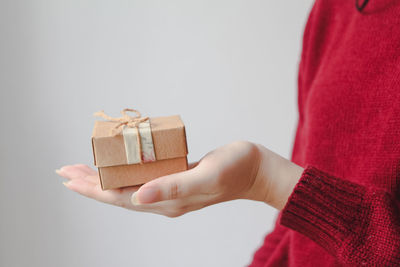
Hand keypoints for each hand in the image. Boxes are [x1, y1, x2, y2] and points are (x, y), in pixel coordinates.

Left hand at [57, 141, 303, 216]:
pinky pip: (144, 177)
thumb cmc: (236, 169)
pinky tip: (121, 164)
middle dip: (91, 183)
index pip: (120, 198)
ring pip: (128, 185)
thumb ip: (172, 187)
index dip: (93, 188)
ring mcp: (170, 190)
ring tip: (85, 168)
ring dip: (105, 177)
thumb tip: (136, 198)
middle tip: (65, 171)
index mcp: (168, 202)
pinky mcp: (177, 178)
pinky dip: (126, 171)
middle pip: (118, 193)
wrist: (256, 170)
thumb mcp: (206, 176)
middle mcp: (164, 200)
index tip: (69, 177)